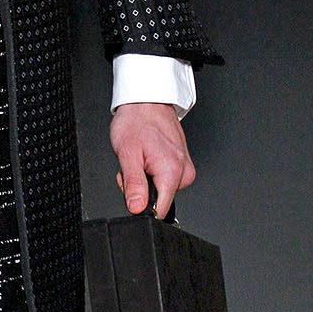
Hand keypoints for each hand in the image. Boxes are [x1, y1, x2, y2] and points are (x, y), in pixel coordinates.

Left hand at [109, 102, 195, 218]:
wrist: (147, 102)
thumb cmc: (136, 122)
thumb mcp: (127, 154)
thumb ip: (133, 185)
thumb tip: (137, 208)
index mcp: (172, 172)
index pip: (160, 209)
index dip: (141, 204)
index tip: (133, 187)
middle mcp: (184, 172)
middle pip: (159, 199)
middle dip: (140, 188)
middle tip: (133, 165)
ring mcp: (185, 168)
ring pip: (161, 189)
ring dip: (144, 179)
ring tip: (140, 157)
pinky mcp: (183, 164)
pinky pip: (165, 179)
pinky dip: (151, 172)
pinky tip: (147, 157)